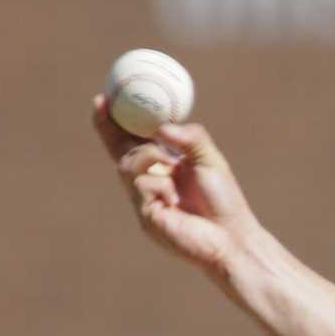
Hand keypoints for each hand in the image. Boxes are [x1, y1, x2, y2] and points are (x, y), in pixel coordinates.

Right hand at [91, 95, 259, 273]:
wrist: (232, 237)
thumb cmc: (223, 201)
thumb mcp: (211, 160)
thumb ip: (191, 138)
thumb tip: (162, 127)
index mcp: (164, 166)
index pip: (134, 140)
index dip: (116, 122)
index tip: (105, 98)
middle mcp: (150, 180)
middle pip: (120, 150)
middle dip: (108, 127)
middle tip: (102, 104)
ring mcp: (144, 198)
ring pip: (127, 165)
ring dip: (148, 156)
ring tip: (170, 164)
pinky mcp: (145, 215)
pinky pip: (140, 187)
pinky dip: (159, 184)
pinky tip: (175, 198)